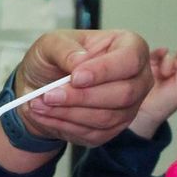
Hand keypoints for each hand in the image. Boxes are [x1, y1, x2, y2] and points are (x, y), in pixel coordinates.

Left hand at [14, 29, 151, 145]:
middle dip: (81, 97)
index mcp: (128, 46)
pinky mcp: (113, 128)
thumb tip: (79, 61)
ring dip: (68, 113)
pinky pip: (94, 133)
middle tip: (49, 95)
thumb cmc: (53, 59)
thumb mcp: (50, 43)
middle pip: (123, 94)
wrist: (40, 86)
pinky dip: (65, 126)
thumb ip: (64, 49)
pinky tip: (46, 115)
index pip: (130, 60)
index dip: (104, 70)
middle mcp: (137, 77)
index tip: (76, 77)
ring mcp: (129, 106)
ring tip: (39, 104)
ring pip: (107, 117)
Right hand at [129, 47, 176, 138]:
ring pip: (166, 55)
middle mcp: (171, 72)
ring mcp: (158, 68)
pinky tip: (161, 53)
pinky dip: (159, 52)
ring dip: (167, 61)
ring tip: (163, 73)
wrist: (141, 112)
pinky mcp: (145, 66)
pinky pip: (153, 54)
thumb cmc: (161, 106)